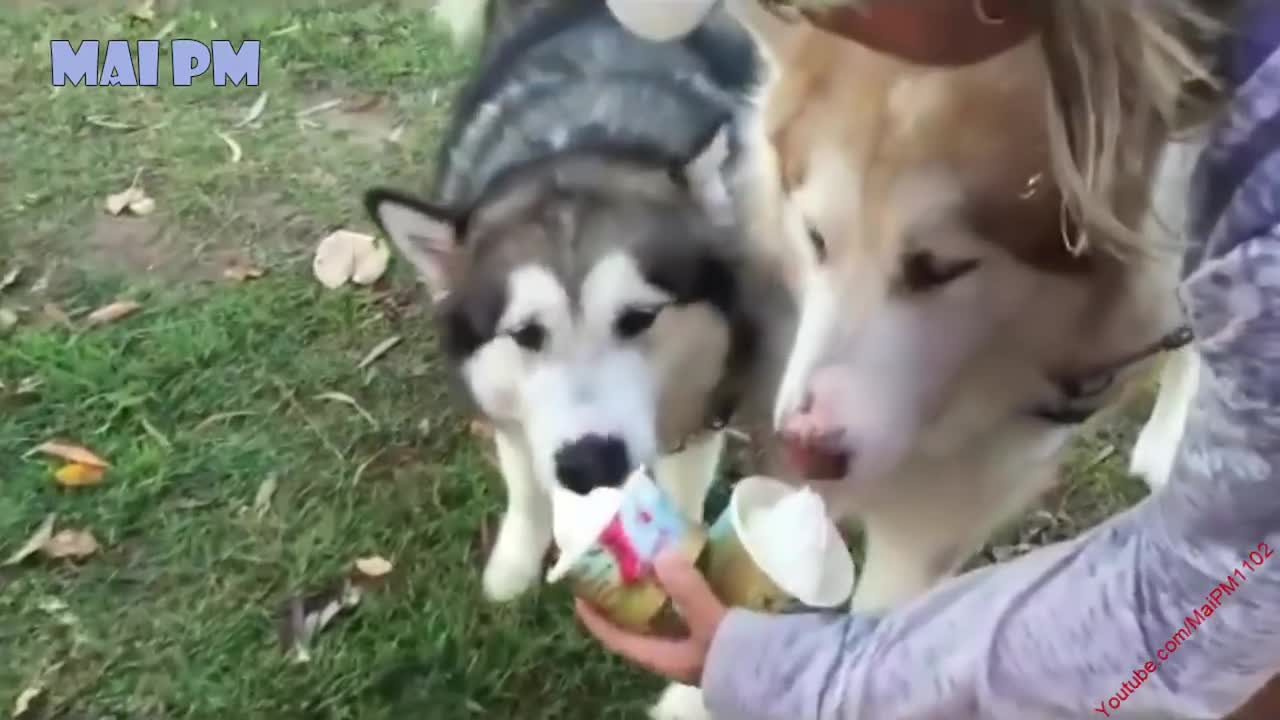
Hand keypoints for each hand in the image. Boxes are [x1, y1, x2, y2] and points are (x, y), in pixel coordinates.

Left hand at [575, 547, 727, 684]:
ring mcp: (694, 647)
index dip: (595, 617)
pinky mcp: (716, 639)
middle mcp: (673, 654)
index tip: (578, 593)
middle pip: (637, 625)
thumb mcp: (709, 621)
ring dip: (656, 593)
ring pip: (663, 618)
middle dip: (626, 597)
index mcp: (661, 656)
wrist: (781, 675)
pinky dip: (683, 594)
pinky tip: (690, 572)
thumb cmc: (738, 655)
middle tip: (619, 565)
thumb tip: (662, 554)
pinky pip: (688, 613)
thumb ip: (686, 589)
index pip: (615, 638)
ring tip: (651, 560)